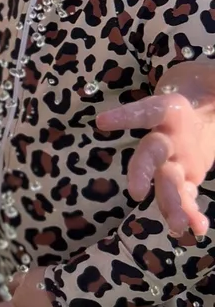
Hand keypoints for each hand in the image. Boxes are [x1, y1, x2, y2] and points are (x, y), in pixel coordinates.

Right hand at [98, 69, 214, 239]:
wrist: (204, 107)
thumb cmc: (203, 88)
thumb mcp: (210, 79)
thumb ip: (212, 79)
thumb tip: (213, 78)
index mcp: (169, 110)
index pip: (145, 111)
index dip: (126, 117)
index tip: (102, 122)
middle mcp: (165, 137)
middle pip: (149, 154)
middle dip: (141, 172)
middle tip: (136, 192)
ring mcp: (173, 160)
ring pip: (165, 183)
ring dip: (169, 204)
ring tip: (178, 226)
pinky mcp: (186, 177)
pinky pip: (185, 197)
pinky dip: (190, 213)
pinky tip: (197, 228)